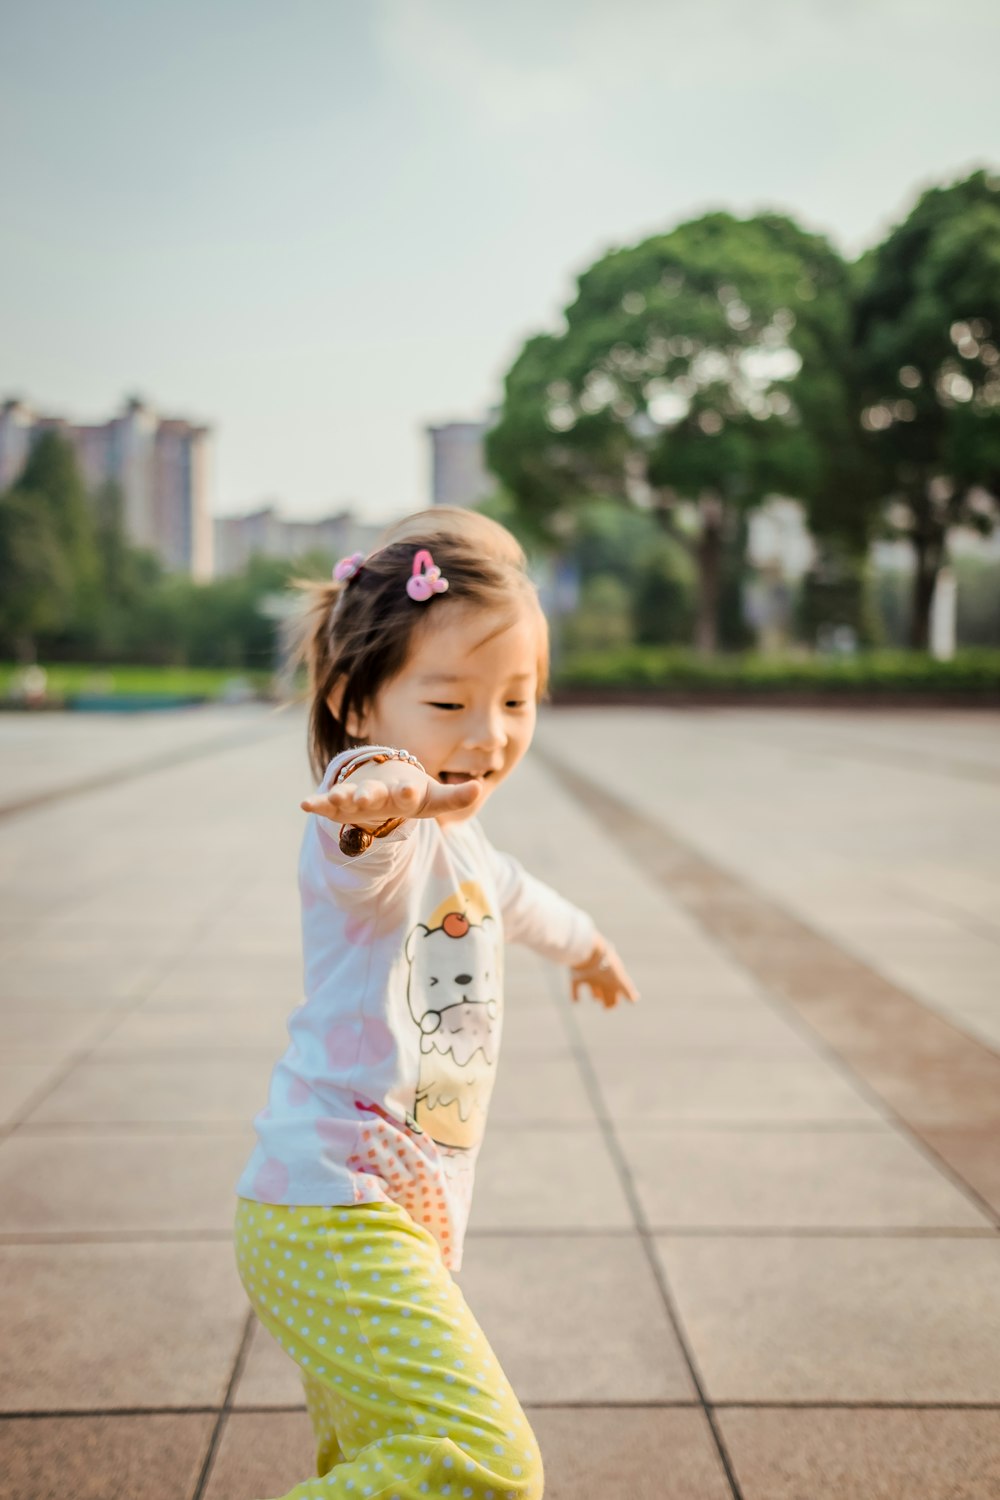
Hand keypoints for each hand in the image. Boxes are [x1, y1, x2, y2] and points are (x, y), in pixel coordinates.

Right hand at [300, 764, 482, 829]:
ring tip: (332, 797)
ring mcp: (357, 796)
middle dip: (370, 795)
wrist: (383, 781)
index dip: (407, 793)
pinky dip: (316, 803)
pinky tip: (304, 804)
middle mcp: (378, 791)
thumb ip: (455, 797)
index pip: (406, 793)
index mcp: (403, 791)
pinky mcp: (339, 804)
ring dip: (341, 797)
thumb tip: (479, 787)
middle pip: (374, 793)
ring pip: (348, 796)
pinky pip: (326, 804)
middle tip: (367, 797)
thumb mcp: (434, 799)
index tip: (407, 791)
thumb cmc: (412, 794)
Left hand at [570, 937, 638, 1008]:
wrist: (588, 950)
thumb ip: (627, 989)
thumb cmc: (605, 965)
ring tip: (595, 998)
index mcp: (613, 978)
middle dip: (608, 998)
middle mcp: (602, 977)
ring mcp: (589, 976)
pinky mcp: (577, 975)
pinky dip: (575, 994)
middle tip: (606, 1007)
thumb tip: (635, 1000)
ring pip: (594, 987)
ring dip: (595, 993)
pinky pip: (576, 986)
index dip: (616, 1000)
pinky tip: (575, 1001)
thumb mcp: (617, 978)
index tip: (611, 1007)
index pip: (617, 991)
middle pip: (606, 990)